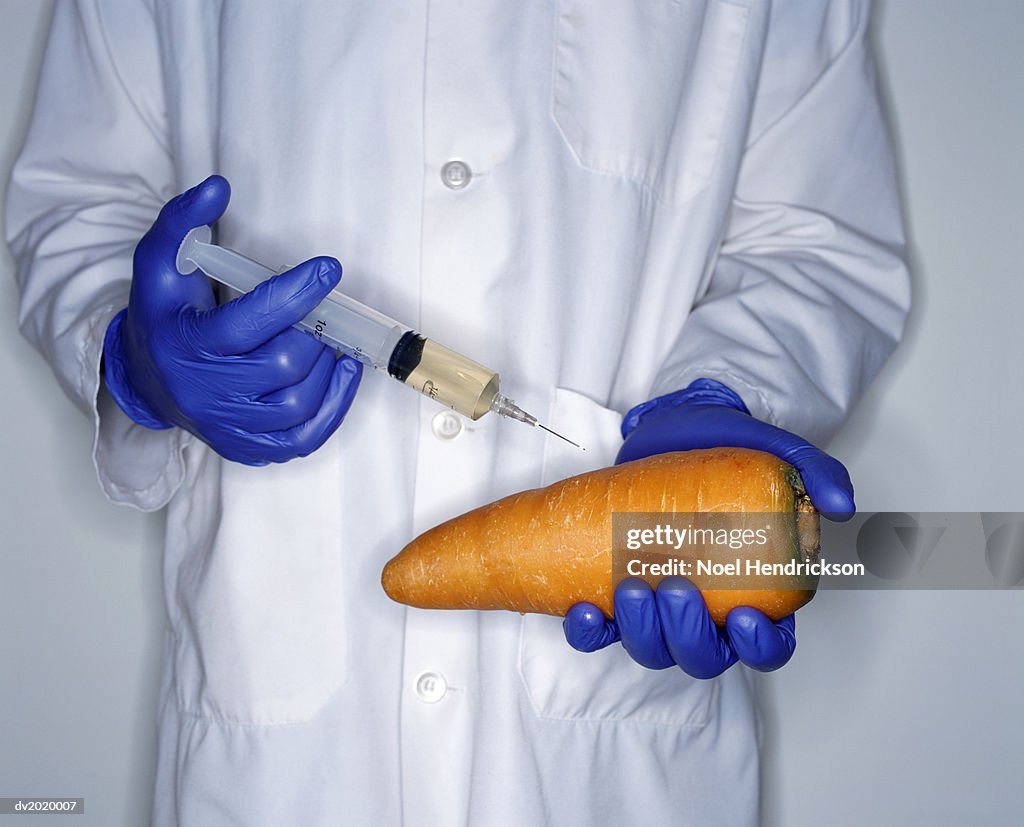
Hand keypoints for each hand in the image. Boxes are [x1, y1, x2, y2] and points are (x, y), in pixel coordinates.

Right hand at [102, 175, 361, 464]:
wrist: (147, 380)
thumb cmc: (163, 316)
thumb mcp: (160, 263)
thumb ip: (182, 221)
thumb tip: (218, 188)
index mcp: (184, 344)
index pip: (249, 321)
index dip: (295, 294)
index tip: (328, 269)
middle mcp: (204, 392)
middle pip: (281, 364)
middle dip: (313, 332)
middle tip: (323, 312)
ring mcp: (227, 426)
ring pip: (297, 402)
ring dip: (326, 366)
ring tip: (330, 339)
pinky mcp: (248, 448)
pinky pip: (305, 437)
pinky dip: (334, 406)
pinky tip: (340, 372)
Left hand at [564, 377, 851, 676]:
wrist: (671, 424)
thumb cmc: (726, 446)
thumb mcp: (778, 451)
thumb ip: (817, 473)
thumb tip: (838, 505)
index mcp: (755, 591)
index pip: (768, 646)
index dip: (760, 647)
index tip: (746, 618)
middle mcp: (708, 608)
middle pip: (705, 656)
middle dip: (688, 635)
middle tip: (675, 589)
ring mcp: (658, 603)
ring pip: (653, 649)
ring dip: (641, 632)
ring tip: (631, 588)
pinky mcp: (614, 591)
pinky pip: (600, 633)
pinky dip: (589, 632)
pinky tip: (582, 611)